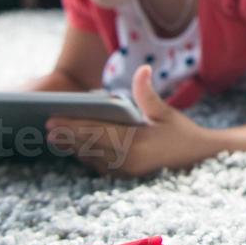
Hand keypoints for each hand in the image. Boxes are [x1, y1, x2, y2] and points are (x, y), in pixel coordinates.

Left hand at [45, 65, 221, 176]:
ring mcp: (127, 171)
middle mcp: (129, 161)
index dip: (73, 126)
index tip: (53, 120)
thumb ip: (148, 93)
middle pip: (90, 147)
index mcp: (137, 144)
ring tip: (54, 138)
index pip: (97, 133)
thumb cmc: (182, 132)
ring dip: (73, 148)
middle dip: (67, 137)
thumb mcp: (166, 112)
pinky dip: (85, 155)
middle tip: (46, 128)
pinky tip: (73, 148)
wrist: (199, 157)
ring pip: (92, 158)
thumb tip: (143, 69)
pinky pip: (100, 165)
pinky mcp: (127, 176)